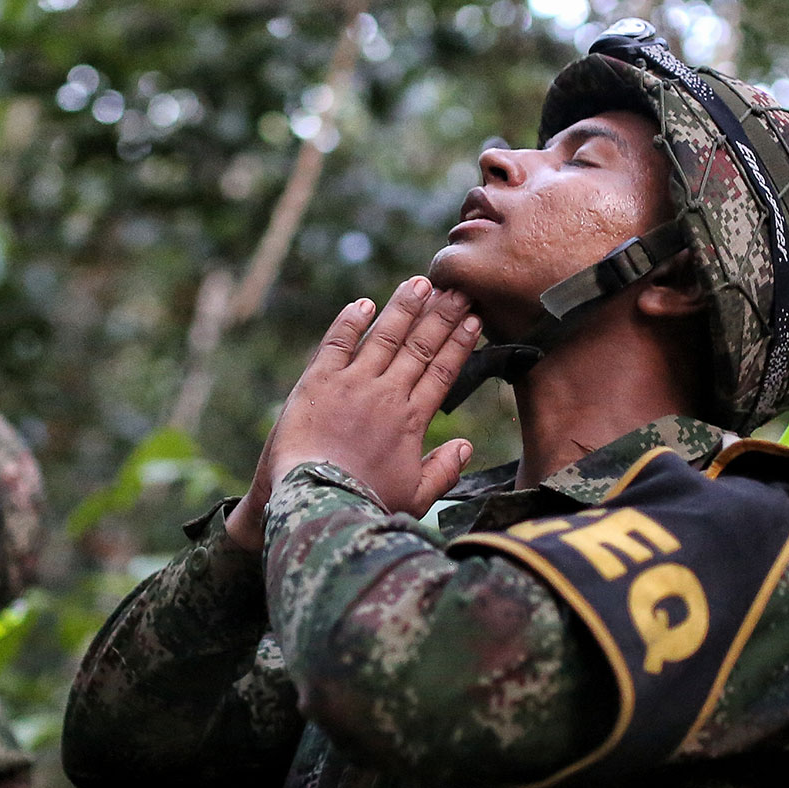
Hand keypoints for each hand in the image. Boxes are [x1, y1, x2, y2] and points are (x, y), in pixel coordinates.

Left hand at [224, 279, 479, 550]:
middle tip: (459, 289)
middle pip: (420, 346)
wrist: (313, 503)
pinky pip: (336, 342)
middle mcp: (386, 394)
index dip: (459, 342)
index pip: (443, 371)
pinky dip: (350, 321)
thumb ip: (443, 471)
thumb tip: (465, 446)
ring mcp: (351, 384)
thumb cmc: (365, 505)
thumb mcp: (414, 496)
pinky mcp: (317, 382)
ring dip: (404, 308)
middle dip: (441, 315)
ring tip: (421, 282)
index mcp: (412, 420)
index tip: (475, 318)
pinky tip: (364, 303)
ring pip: (384, 336)